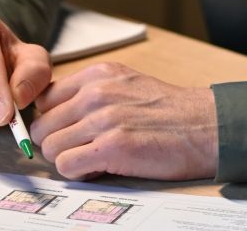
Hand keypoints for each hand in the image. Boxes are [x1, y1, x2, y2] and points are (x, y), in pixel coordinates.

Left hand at [30, 62, 218, 180]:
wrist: (202, 127)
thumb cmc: (166, 110)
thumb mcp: (125, 83)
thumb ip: (91, 91)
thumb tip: (58, 111)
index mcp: (98, 74)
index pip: (45, 97)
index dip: (51, 118)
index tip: (62, 129)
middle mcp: (96, 92)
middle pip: (43, 124)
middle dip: (55, 141)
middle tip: (76, 150)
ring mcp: (103, 119)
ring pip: (51, 147)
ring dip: (66, 159)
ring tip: (89, 159)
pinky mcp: (112, 147)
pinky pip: (67, 165)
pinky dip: (77, 172)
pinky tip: (96, 169)